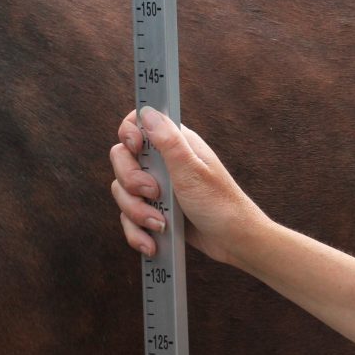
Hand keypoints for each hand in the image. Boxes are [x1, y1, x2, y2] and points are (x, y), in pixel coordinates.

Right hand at [108, 108, 261, 265]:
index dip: (129, 133)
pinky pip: (129, 217)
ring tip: (160, 223)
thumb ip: (169, 141)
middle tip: (153, 193)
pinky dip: (137, 231)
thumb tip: (148, 111)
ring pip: (122, 191)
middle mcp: (162, 162)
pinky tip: (152, 242)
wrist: (232, 240)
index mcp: (175, 144)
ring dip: (136, 212)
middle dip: (131, 181)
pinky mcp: (153, 210)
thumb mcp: (192, 171)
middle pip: (122, 159)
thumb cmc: (220, 203)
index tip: (136, 148)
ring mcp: (156, 187)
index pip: (138, 124)